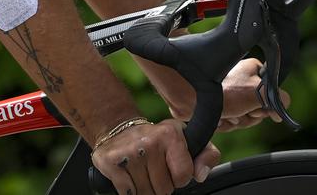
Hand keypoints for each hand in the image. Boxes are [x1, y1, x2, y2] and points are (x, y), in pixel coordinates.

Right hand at [90, 119, 220, 193]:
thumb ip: (207, 155)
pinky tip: (128, 176)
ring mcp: (129, 152)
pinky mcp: (110, 162)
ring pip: (145, 194)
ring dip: (144, 189)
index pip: (183, 176)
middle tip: (153, 170)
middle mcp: (149, 141)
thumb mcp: (186, 139)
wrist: (118, 128)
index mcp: (170, 135)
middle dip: (160, 185)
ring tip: (141, 173)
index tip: (171, 169)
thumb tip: (200, 175)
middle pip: (164, 190)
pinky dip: (128, 190)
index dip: (179, 178)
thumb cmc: (157, 140)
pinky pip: (127, 194)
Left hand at [213, 57, 289, 132]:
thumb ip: (278, 98)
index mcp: (253, 70)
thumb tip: (285, 105)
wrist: (189, 96)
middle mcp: (242, 80)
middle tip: (238, 112)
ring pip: (243, 117)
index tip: (254, 109)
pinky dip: (224, 123)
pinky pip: (229, 121)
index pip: (271, 96)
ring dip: (235, 121)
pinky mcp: (218, 104)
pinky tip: (217, 118)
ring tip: (225, 114)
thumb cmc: (223, 91)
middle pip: (257, 110)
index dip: (263, 108)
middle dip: (247, 117)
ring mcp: (230, 93)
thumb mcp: (258, 92)